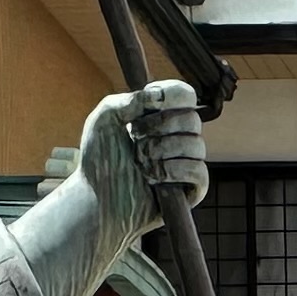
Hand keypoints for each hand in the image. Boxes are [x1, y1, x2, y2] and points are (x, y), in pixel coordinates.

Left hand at [74, 80, 208, 240]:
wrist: (98, 200)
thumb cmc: (99, 161)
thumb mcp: (104, 119)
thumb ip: (130, 100)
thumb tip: (158, 96)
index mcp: (160, 116)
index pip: (185, 95)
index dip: (173, 95)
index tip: (151, 103)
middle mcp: (176, 136)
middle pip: (192, 119)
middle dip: (160, 128)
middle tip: (135, 138)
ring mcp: (186, 162)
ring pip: (195, 145)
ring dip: (162, 152)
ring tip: (140, 164)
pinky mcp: (192, 188)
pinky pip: (198, 171)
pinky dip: (174, 172)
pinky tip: (154, 179)